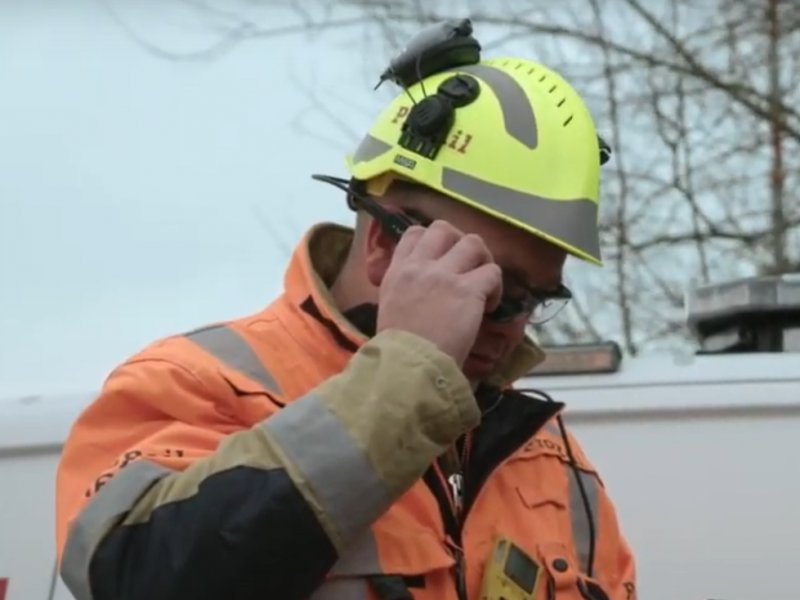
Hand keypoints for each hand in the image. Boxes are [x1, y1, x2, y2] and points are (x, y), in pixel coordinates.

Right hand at [376, 220, 502, 366]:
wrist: (407, 366)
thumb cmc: (397, 348)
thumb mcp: (389, 308)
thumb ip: (405, 290)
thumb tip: (422, 291)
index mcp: (398, 271)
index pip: (414, 233)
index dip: (433, 241)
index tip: (442, 259)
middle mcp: (420, 266)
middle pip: (444, 229)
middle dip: (460, 242)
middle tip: (467, 265)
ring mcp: (445, 275)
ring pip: (473, 242)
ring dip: (483, 259)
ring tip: (483, 282)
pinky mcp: (469, 290)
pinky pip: (493, 272)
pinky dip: (496, 287)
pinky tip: (490, 306)